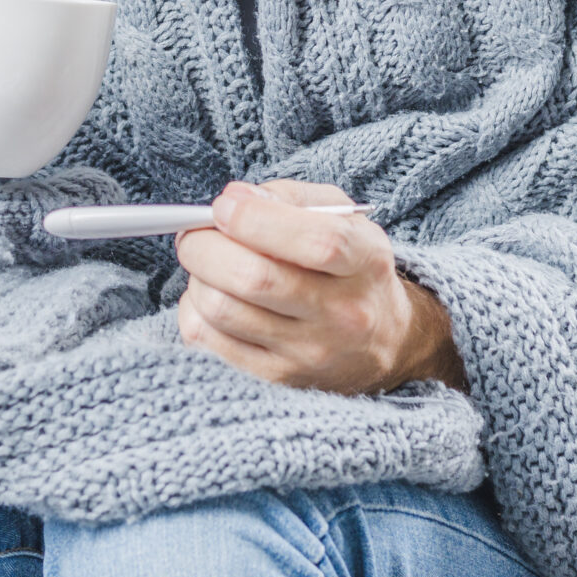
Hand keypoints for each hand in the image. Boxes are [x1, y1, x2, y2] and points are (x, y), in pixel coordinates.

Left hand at [175, 181, 467, 395]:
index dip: (257, 219)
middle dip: (205, 246)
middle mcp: (342, 313)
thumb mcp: (340, 217)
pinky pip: (206, 342)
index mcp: (365, 261)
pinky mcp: (275, 378)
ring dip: (197, 278)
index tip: (224, 206)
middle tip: (195, 233)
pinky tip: (212, 297)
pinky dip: (193, 311)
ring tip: (207, 266)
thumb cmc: (348, 267)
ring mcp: (308, 353)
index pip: (316, 242)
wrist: (383, 342)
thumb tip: (233, 199)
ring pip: (221, 310)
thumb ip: (289, 198)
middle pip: (255, 278)